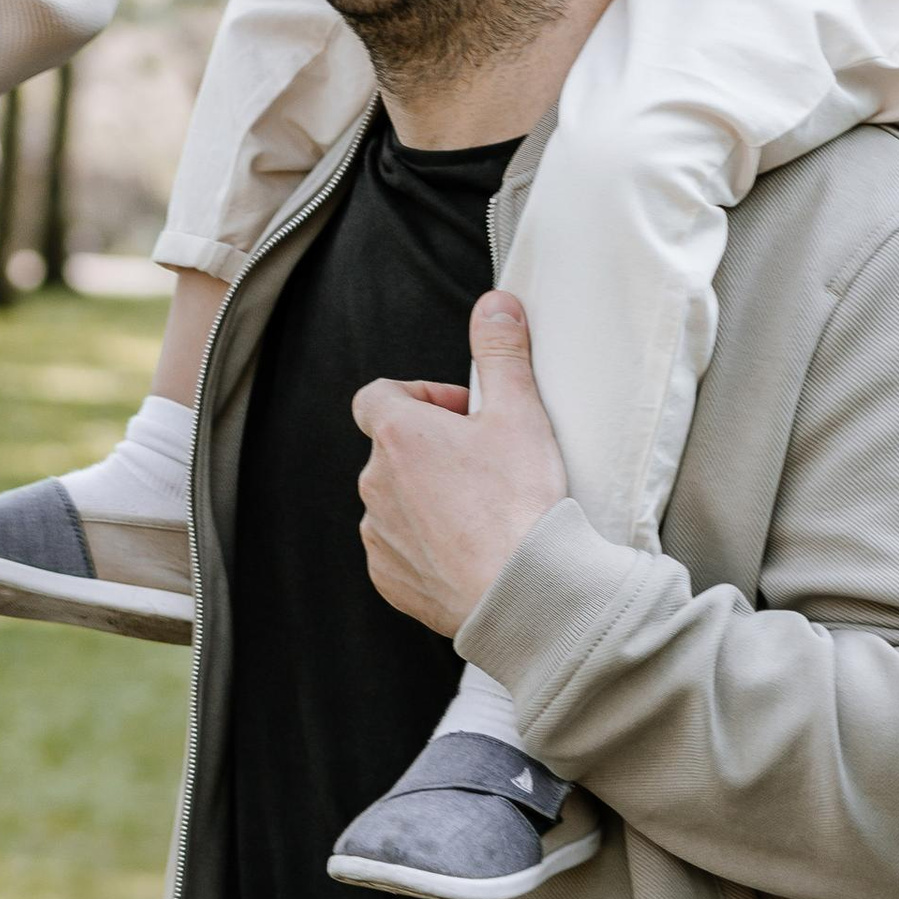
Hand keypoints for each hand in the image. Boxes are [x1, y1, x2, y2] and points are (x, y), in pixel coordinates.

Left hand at [350, 290, 568, 637]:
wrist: (524, 593)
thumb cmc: (520, 503)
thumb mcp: (520, 413)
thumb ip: (502, 351)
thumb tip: (496, 305)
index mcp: (397, 436)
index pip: (378, 395)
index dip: (420, 396)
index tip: (461, 414)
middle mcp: (374, 483)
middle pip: (393, 450)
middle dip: (433, 450)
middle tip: (486, 462)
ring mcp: (378, 534)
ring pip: (396, 501)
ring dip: (429, 498)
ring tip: (484, 511)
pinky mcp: (390, 578)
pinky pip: (400, 550)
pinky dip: (427, 546)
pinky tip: (471, 550)